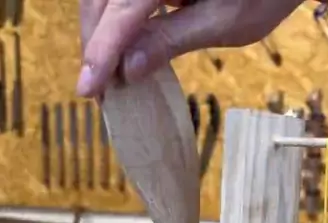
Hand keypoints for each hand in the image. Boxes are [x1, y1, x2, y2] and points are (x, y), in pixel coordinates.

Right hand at [77, 0, 302, 97]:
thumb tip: (129, 70)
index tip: (88, 89)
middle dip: (94, 43)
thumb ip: (171, 40)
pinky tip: (117, 48)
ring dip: (99, 32)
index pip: (122, 12)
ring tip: (104, 74)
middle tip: (96, 90)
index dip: (101, 51)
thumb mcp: (223, 23)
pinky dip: (112, 18)